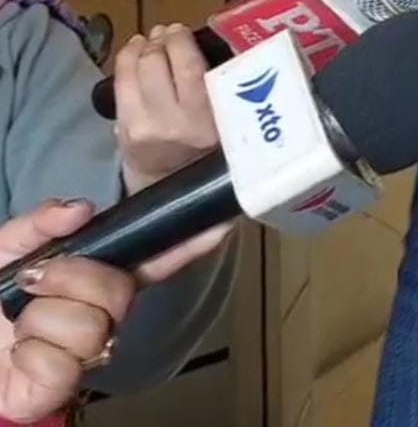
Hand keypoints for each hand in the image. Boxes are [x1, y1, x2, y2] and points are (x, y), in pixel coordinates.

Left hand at [0, 198, 233, 422]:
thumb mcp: (3, 250)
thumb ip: (38, 223)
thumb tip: (80, 209)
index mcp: (92, 280)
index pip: (150, 263)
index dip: (184, 248)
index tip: (216, 228)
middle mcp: (97, 316)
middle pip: (119, 293)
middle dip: (70, 278)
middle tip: (31, 281)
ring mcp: (82, 355)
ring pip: (90, 328)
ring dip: (39, 319)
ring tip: (18, 324)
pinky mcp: (58, 389)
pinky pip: (60, 364)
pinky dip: (27, 354)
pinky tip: (16, 354)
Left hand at [113, 25, 220, 194]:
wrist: (174, 192)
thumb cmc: (208, 153)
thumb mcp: (229, 125)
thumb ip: (226, 92)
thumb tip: (213, 47)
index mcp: (211, 120)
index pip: (190, 66)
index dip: (180, 40)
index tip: (181, 31)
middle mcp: (177, 122)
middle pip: (157, 62)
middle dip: (159, 40)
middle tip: (165, 34)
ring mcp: (146, 126)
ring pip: (136, 69)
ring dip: (140, 48)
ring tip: (149, 42)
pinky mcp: (125, 130)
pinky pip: (120, 85)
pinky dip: (125, 63)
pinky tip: (133, 55)